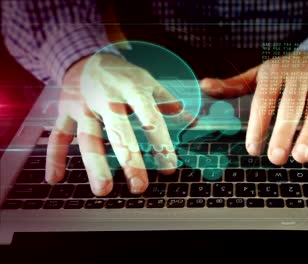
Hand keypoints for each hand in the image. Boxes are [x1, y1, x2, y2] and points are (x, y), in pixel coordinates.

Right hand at [45, 54, 190, 195]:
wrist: (87, 56)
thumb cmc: (123, 75)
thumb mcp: (149, 83)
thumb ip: (169, 103)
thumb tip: (193, 122)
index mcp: (133, 89)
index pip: (150, 117)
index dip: (160, 142)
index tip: (169, 167)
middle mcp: (107, 98)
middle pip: (119, 131)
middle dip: (129, 160)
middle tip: (139, 186)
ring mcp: (83, 104)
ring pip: (88, 136)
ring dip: (95, 164)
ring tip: (103, 190)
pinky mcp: (65, 111)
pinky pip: (59, 135)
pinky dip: (54, 156)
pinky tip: (56, 179)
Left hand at [200, 51, 307, 164]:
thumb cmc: (283, 72)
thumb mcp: (257, 75)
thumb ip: (233, 85)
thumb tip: (204, 87)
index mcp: (276, 71)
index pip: (266, 98)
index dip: (259, 123)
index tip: (252, 148)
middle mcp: (301, 75)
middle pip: (293, 104)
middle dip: (284, 132)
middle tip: (276, 158)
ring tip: (302, 157)